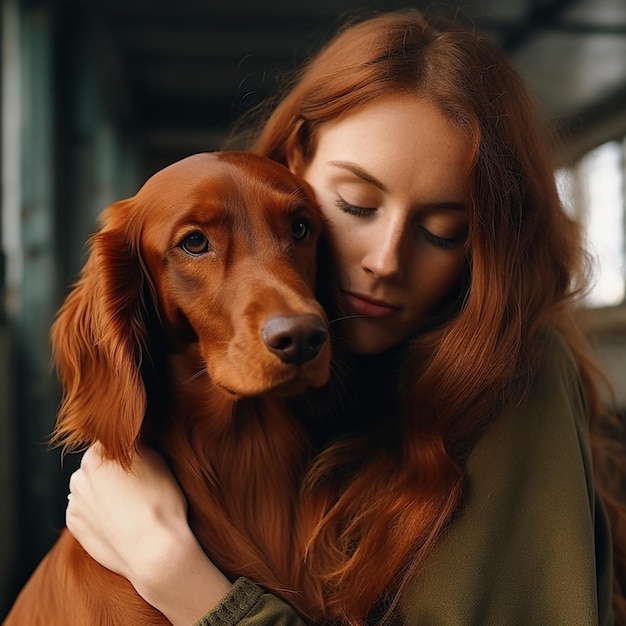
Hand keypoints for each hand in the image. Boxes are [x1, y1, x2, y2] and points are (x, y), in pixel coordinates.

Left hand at [67, 443, 231, 624]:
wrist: (154, 551)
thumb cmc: (161, 502)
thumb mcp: (158, 460)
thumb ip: (137, 447)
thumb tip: (131, 442)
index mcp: (98, 455)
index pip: (111, 442)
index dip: (127, 449)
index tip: (140, 460)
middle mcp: (79, 476)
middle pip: (96, 464)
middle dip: (111, 470)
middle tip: (136, 483)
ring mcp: (75, 502)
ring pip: (89, 487)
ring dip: (102, 490)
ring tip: (128, 504)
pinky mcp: (74, 526)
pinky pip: (85, 510)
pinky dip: (98, 511)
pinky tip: (118, 519)